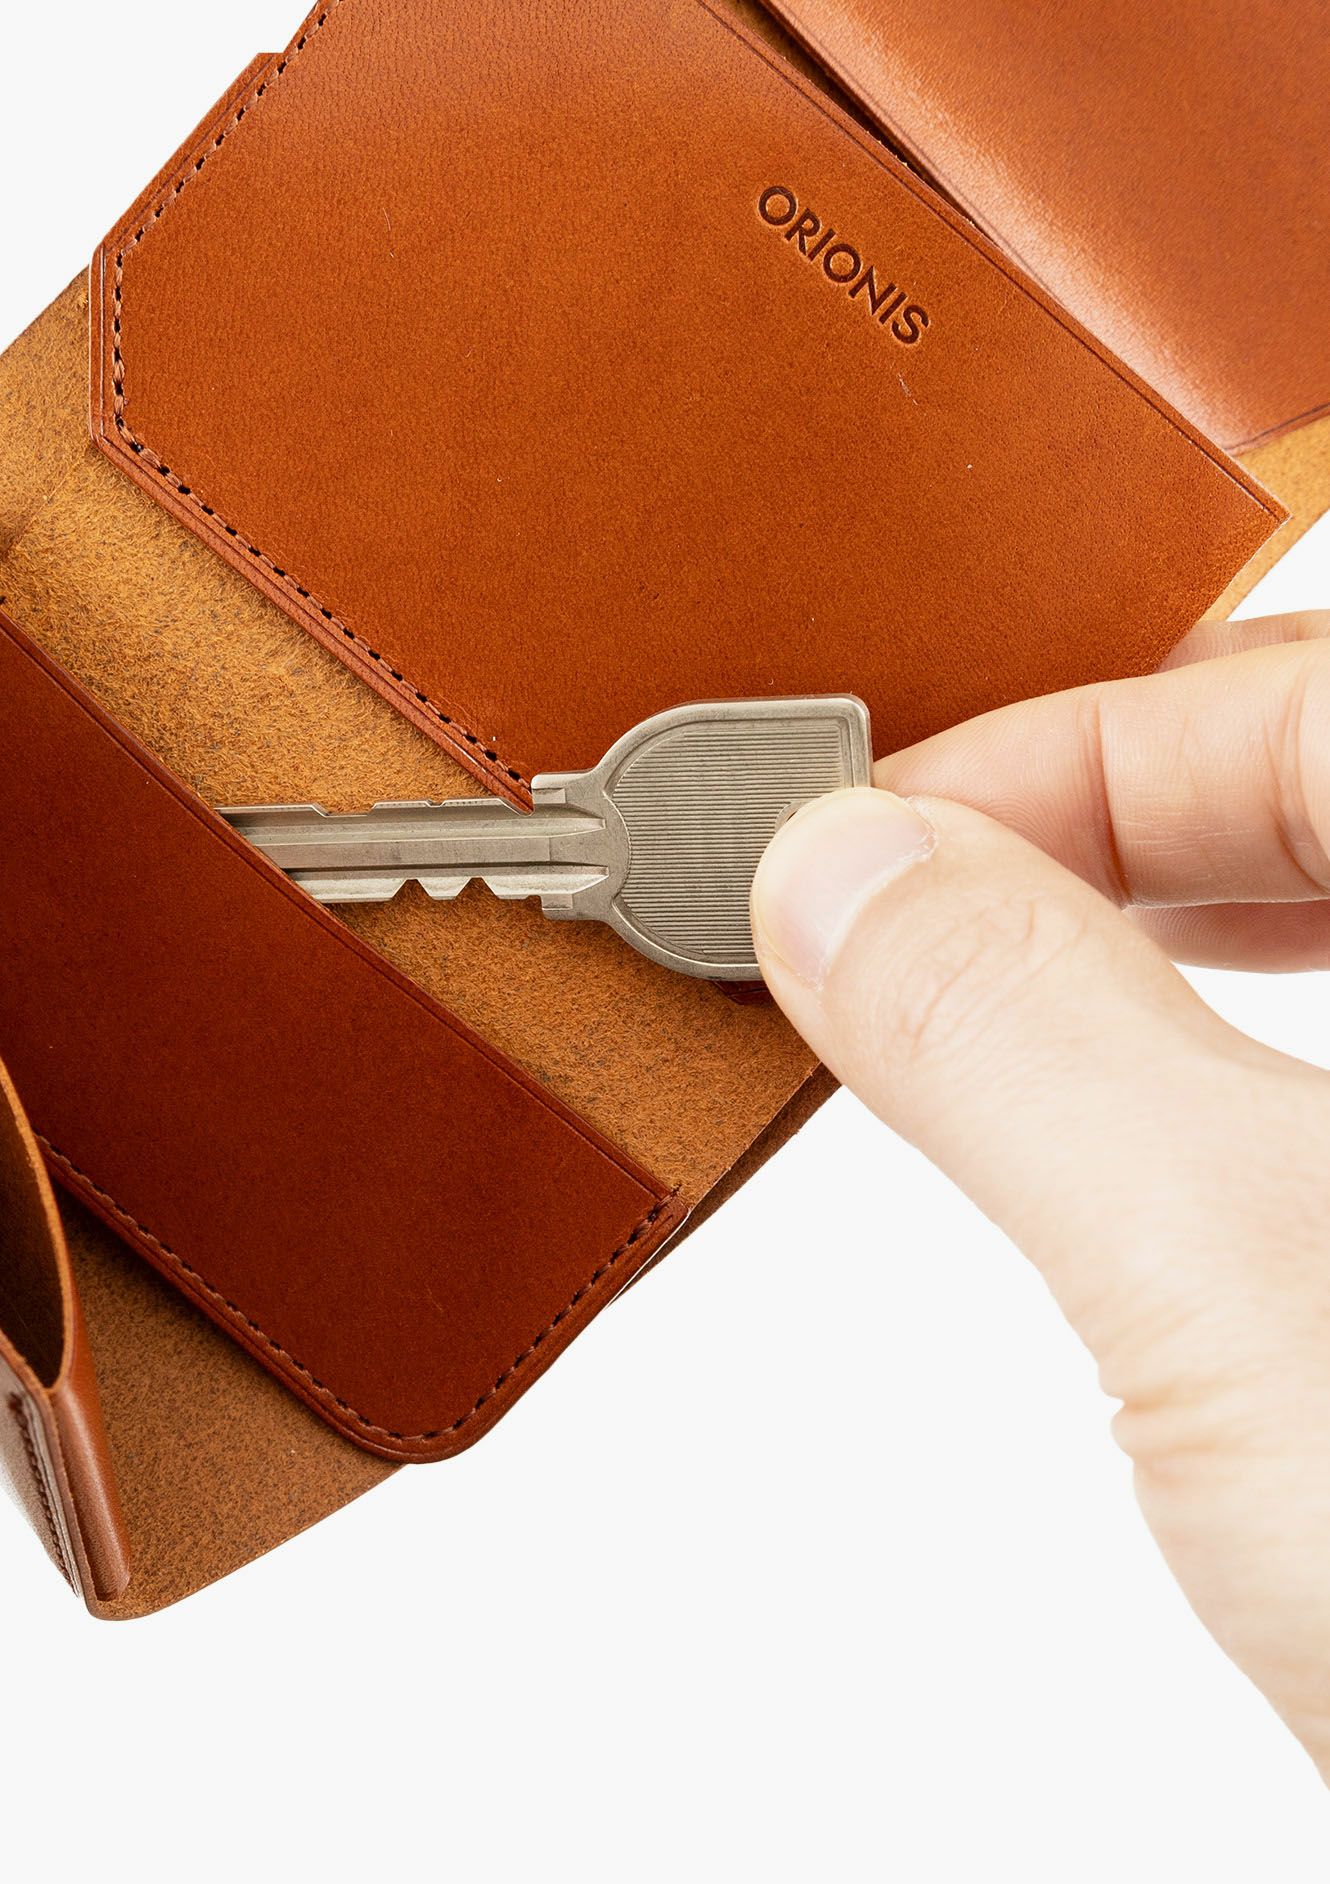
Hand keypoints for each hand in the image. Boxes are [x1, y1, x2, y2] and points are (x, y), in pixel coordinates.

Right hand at [751, 611, 1329, 1778]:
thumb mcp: (1248, 1292)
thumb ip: (1022, 1040)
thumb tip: (834, 875)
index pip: (1293, 704)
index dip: (1040, 754)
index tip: (847, 843)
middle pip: (1323, 785)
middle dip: (1083, 832)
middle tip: (885, 914)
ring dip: (1155, 923)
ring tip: (983, 973)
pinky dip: (1233, 1046)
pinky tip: (1152, 1099)